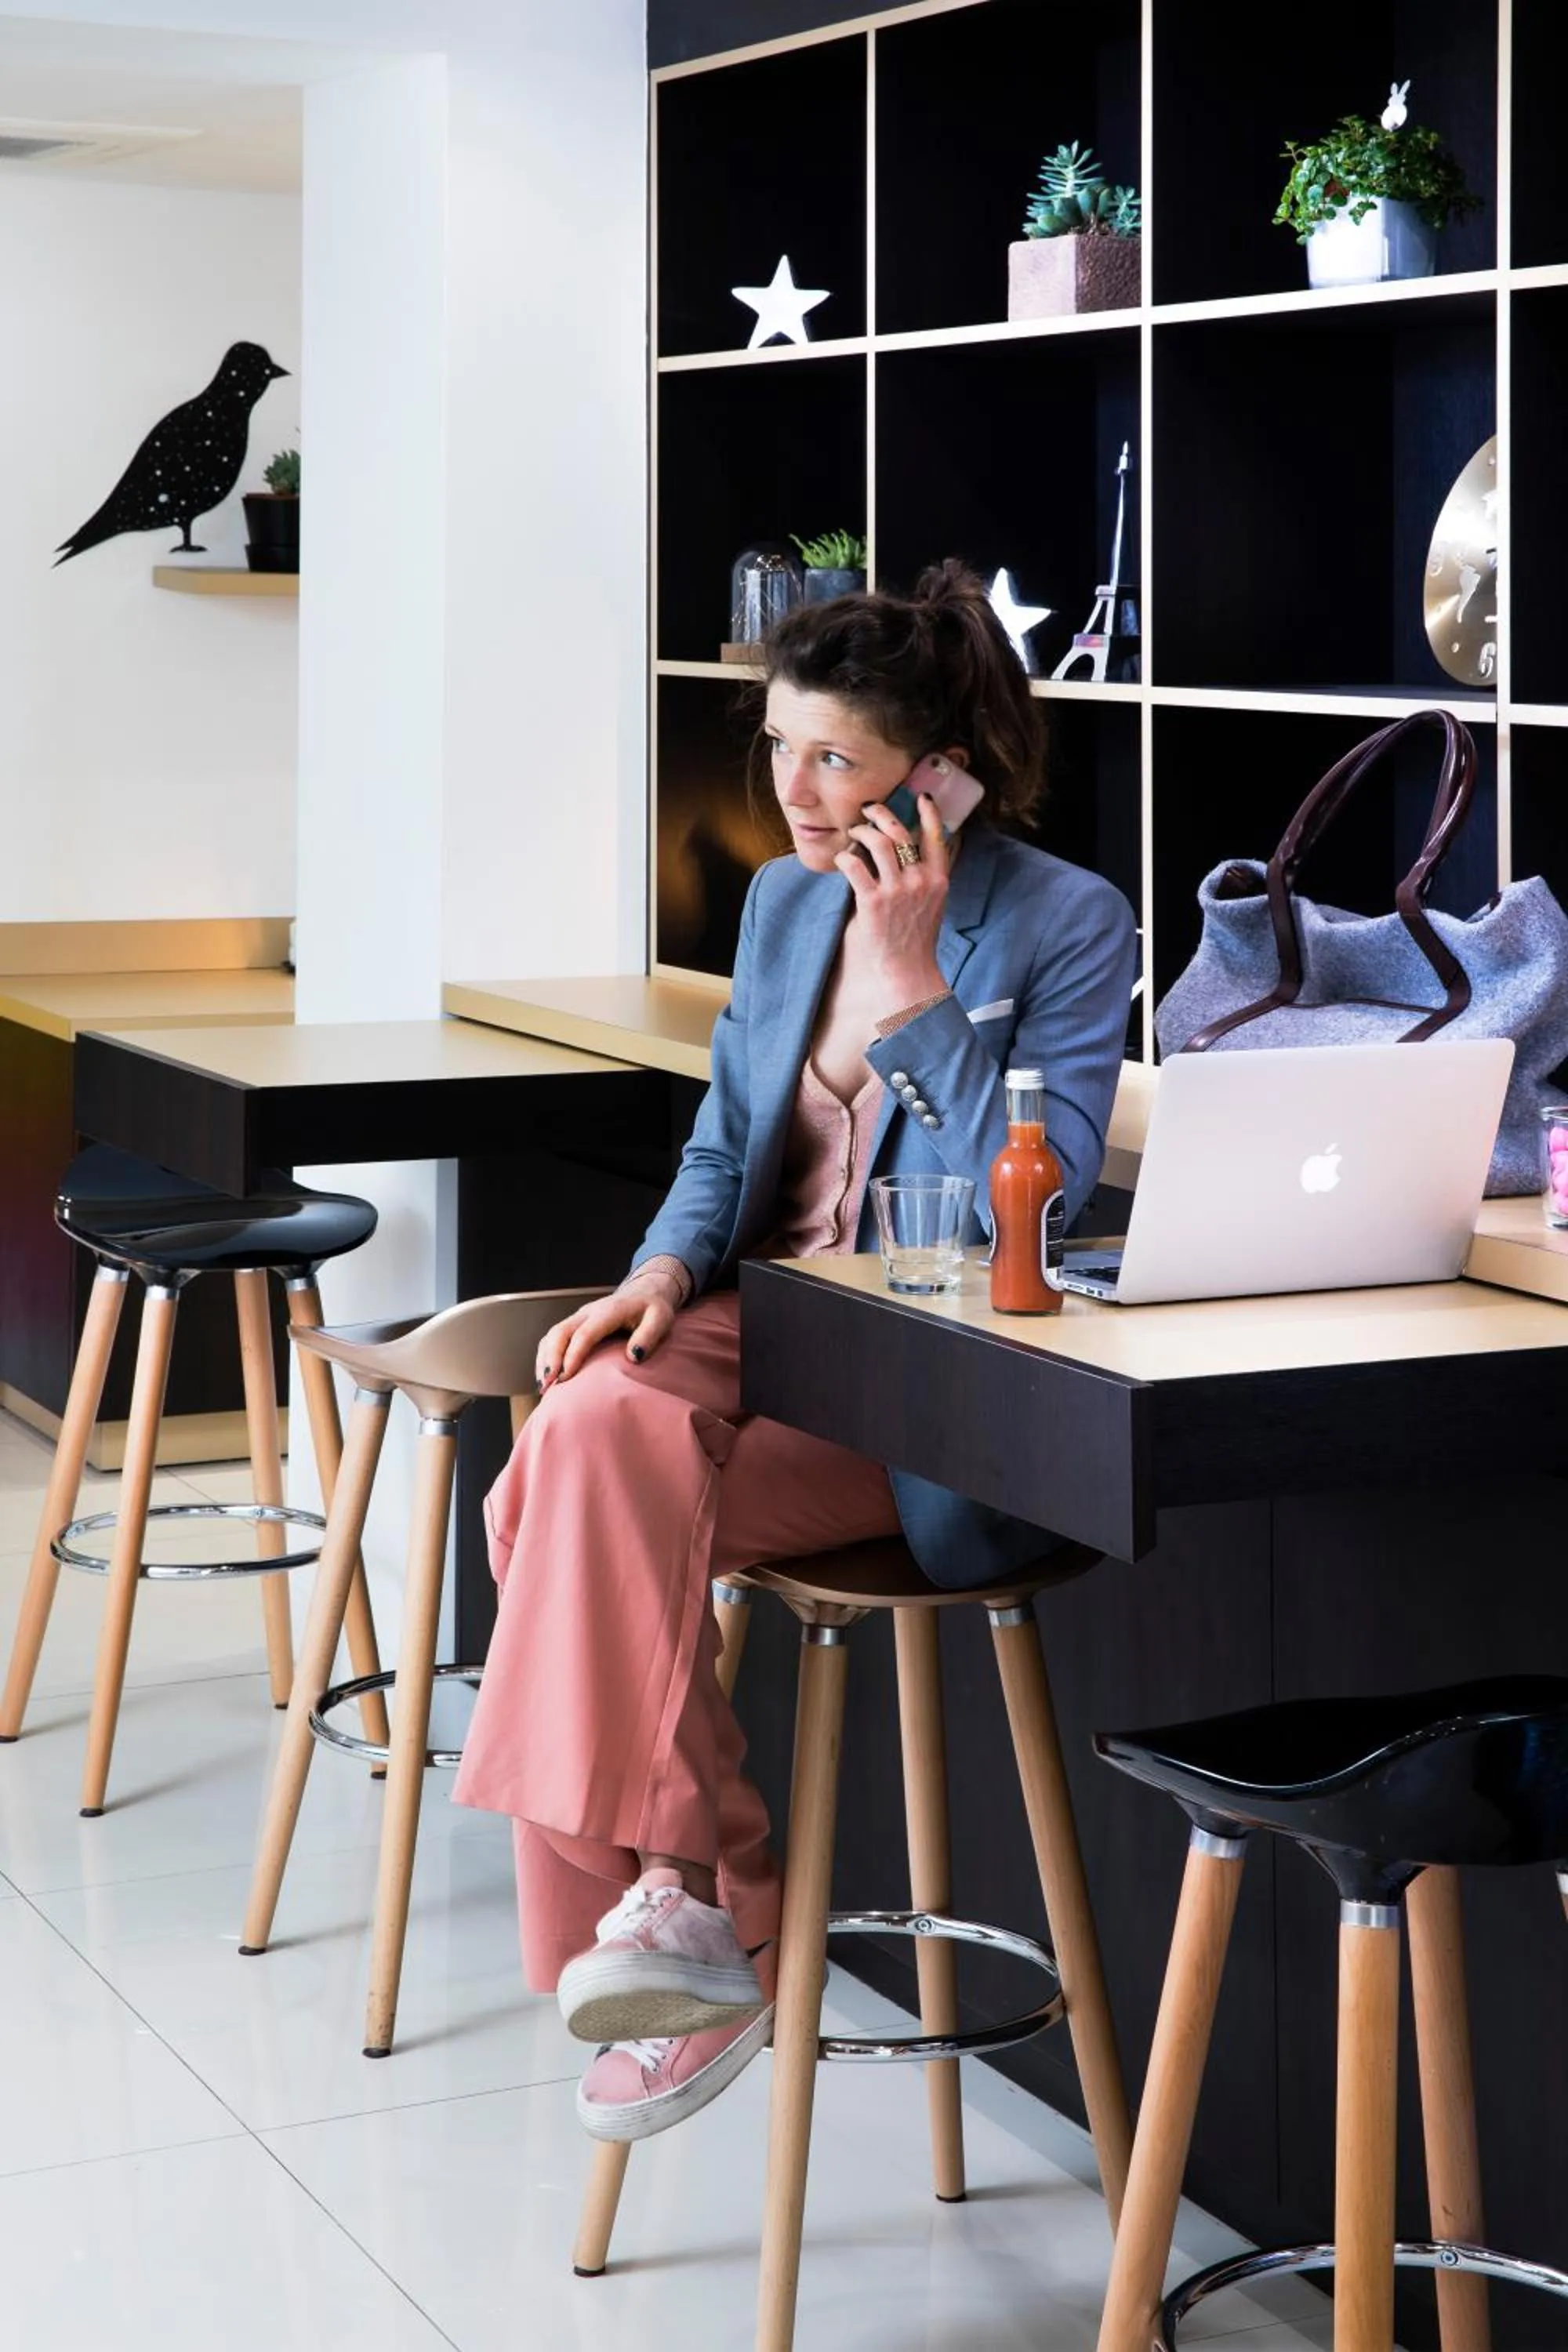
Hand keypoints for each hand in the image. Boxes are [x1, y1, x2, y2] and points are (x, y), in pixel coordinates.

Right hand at [536, 1274, 679, 1387]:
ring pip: (553, 1334)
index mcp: (609, 1311)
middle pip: (560, 1332)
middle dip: (550, 1359)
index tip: (565, 1377)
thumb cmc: (653, 1308)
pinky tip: (547, 1375)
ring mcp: (579, 1317)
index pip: (585, 1333)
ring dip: (544, 1359)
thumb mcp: (661, 1319)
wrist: (645, 1291)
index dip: (573, 1355)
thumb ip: (649, 1336)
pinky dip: (546, 1356)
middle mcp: (588, 1312)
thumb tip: (633, 1356)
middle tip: (547, 1385)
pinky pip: (554, 1337)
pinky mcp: (575, 1323)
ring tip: (543, 1385)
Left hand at [835, 790, 949, 1004]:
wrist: (906, 971)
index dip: (929, 813)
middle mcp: (920, 880)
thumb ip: (925, 878)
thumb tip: (909, 853)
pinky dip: (845, 857)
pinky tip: (841, 859)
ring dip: (861, 832)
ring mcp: (897, 890)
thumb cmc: (915, 938)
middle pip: (900, 832)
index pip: (937, 836)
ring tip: (853, 832)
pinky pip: (855, 866)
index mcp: (938, 879)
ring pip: (877, 843)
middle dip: (881, 814)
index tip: (921, 797)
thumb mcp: (932, 904)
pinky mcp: (873, 902)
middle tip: (868, 809)